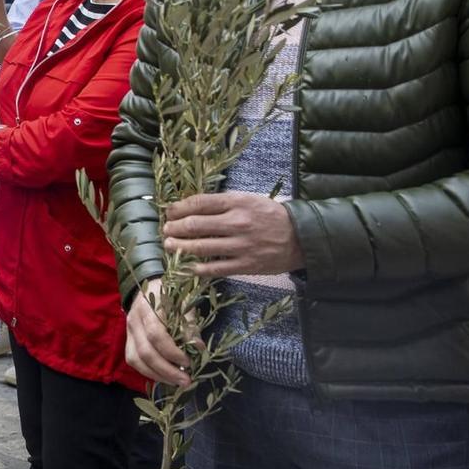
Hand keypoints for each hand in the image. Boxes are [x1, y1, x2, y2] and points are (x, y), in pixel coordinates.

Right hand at [124, 278, 190, 387]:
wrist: (148, 286)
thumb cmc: (170, 294)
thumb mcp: (184, 303)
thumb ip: (189, 325)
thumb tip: (198, 348)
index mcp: (148, 309)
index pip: (156, 335)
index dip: (172, 352)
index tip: (189, 362)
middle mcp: (134, 322)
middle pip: (145, 352)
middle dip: (166, 370)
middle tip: (186, 381)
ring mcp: (129, 332)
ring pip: (136, 360)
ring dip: (157, 375)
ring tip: (176, 383)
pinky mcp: (128, 340)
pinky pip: (133, 361)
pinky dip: (149, 372)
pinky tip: (164, 377)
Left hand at [163, 192, 301, 276]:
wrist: (302, 237)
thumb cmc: (270, 216)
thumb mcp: (247, 200)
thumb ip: (221, 203)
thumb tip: (189, 207)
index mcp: (237, 203)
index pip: (199, 203)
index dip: (178, 208)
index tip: (169, 212)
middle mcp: (237, 223)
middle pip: (194, 225)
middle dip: (174, 228)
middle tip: (166, 230)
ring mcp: (241, 246)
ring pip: (200, 247)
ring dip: (179, 247)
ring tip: (169, 245)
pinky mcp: (245, 265)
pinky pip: (214, 268)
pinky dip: (195, 268)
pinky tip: (185, 266)